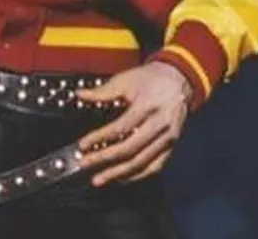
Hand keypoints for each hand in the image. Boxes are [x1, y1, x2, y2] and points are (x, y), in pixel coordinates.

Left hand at [77, 62, 191, 186]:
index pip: (120, 127)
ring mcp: (167, 138)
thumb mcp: (126, 80)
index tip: (83, 145)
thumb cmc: (151, 79)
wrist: (177, 80)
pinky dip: (137, 175)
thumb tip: (80, 94)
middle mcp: (159, 124)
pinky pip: (155, 166)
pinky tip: (122, 178)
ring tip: (100, 178)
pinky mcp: (171, 145)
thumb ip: (102, 91)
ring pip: (141, 162)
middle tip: (86, 164)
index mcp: (147, 106)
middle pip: (129, 149)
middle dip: (104, 159)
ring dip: (119, 173)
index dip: (99, 138)